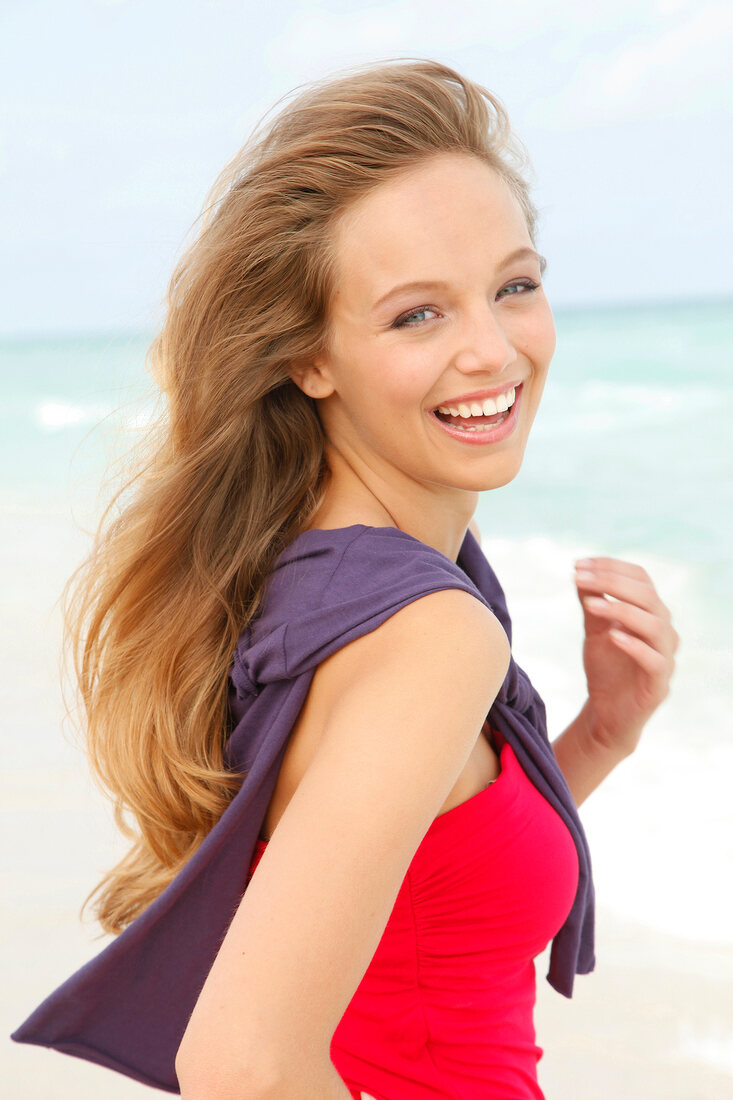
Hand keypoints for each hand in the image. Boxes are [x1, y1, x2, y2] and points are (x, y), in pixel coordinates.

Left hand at [574, 557, 678, 756]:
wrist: (606, 713)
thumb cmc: (606, 667)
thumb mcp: (594, 631)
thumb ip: (592, 603)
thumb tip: (580, 572)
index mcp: (651, 612)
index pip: (640, 578)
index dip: (611, 567)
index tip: (578, 564)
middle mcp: (664, 630)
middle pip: (648, 596)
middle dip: (612, 582)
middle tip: (579, 578)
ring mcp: (665, 657)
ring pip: (655, 625)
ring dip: (621, 610)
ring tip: (590, 604)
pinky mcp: (659, 684)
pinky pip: (654, 660)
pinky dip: (634, 645)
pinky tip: (611, 636)